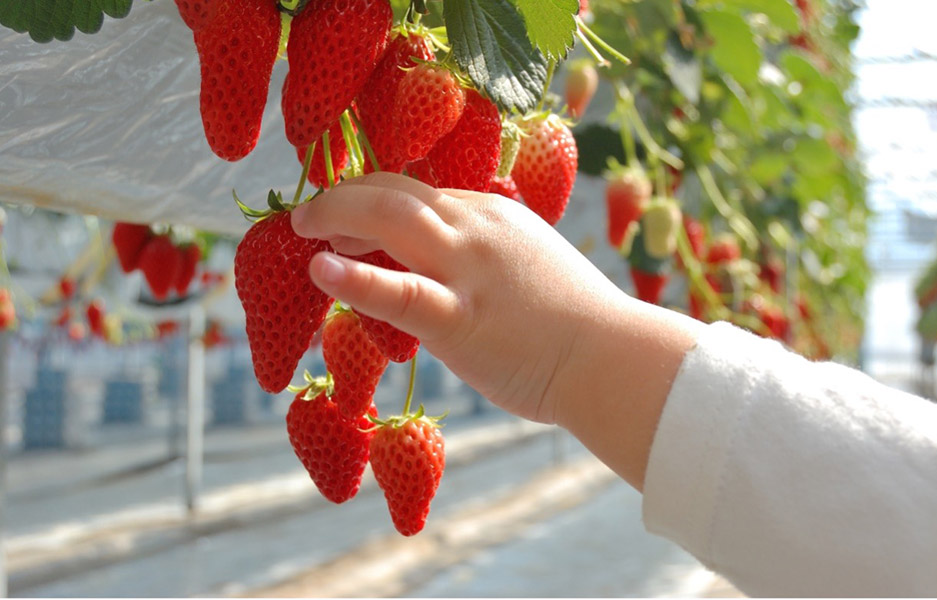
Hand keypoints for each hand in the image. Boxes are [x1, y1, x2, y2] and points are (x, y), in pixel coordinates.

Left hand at [291, 173, 624, 422]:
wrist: (612, 359)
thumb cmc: (579, 321)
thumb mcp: (531, 262)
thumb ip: (489, 253)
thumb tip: (451, 259)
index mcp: (493, 215)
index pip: (417, 189)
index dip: (372, 193)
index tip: (347, 211)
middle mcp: (476, 229)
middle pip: (394, 191)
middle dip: (343, 195)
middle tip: (310, 215)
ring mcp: (467, 272)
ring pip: (389, 219)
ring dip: (335, 216)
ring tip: (302, 231)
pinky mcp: (460, 320)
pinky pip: (400, 291)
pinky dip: (353, 277)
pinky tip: (320, 269)